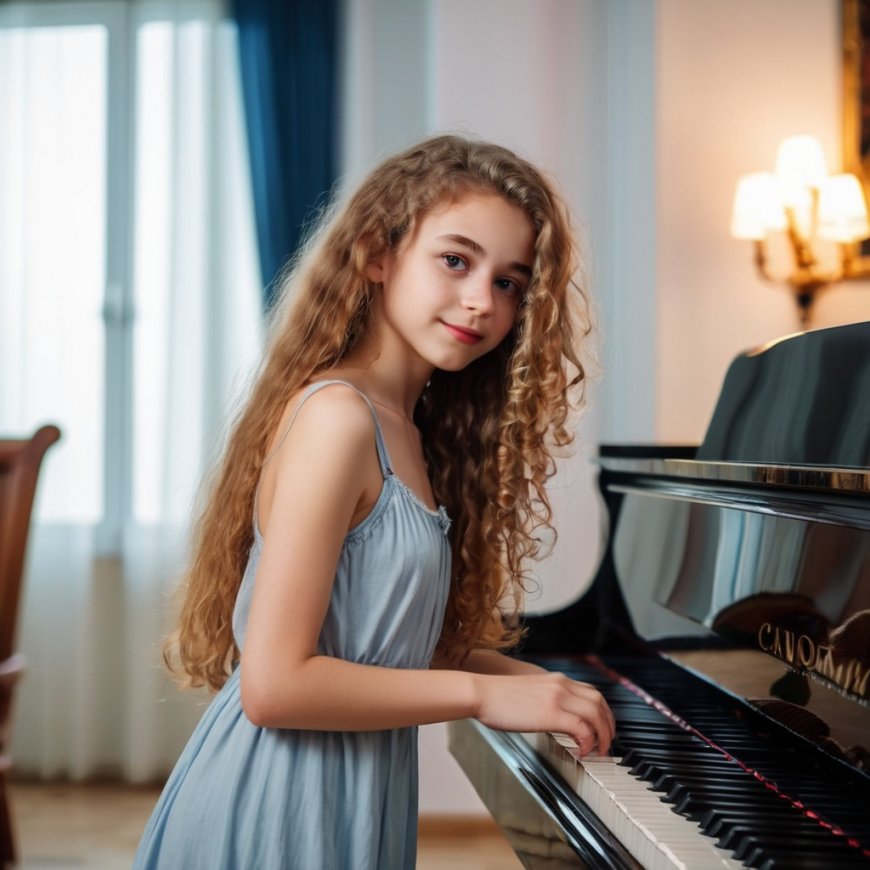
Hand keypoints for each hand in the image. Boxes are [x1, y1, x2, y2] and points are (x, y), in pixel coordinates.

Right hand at [472, 672, 614, 755]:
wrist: (482, 692)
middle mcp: (561, 685)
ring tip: (598, 751)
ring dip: (602, 735)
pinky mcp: (551, 713)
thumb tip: (558, 718)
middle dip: (609, 725)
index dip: (603, 712)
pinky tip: (581, 751)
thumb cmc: (499, 696)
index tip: (603, 728)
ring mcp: (558, 697)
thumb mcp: (531, 691)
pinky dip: (587, 741)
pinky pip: (582, 728)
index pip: (592, 692)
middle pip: (600, 702)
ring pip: (596, 714)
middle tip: (606, 743)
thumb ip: (548, 699)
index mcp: (557, 679)